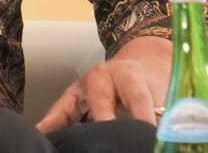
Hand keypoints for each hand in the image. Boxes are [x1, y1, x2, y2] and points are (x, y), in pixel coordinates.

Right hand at [36, 35, 171, 131]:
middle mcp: (102, 76)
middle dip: (103, 119)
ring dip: (66, 124)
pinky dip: (51, 123)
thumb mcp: (162, 94)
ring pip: (73, 105)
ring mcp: (83, 87)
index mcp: (128, 74)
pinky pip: (59, 111)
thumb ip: (162, 115)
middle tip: (107, 138)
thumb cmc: (152, 84)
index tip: (149, 132)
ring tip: (60, 142)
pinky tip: (42, 132)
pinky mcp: (71, 98)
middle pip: (100, 100)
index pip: (136, 96)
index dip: (143, 116)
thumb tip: (164, 138)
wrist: (141, 65)